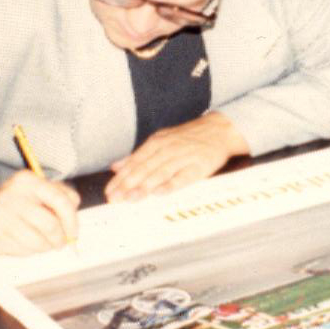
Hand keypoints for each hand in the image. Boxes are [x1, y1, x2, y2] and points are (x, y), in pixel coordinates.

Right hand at [0, 172, 78, 254]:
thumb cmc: (22, 201)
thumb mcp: (42, 190)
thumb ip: (64, 198)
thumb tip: (73, 224)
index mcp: (27, 180)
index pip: (60, 200)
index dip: (72, 220)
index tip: (74, 233)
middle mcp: (11, 195)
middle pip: (50, 225)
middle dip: (60, 239)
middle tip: (61, 242)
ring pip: (37, 242)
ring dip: (46, 247)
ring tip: (43, 242)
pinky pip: (22, 251)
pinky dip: (30, 251)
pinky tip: (24, 242)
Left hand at [105, 111, 247, 202]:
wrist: (220, 129)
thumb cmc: (188, 138)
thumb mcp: (161, 140)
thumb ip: (139, 155)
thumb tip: (116, 166)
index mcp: (157, 142)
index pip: (135, 162)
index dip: (121, 178)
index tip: (109, 192)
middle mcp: (168, 148)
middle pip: (145, 168)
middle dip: (128, 184)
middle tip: (115, 199)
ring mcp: (184, 156)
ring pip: (161, 172)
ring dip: (145, 186)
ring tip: (131, 198)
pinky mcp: (199, 165)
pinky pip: (183, 176)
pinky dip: (171, 184)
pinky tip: (159, 193)